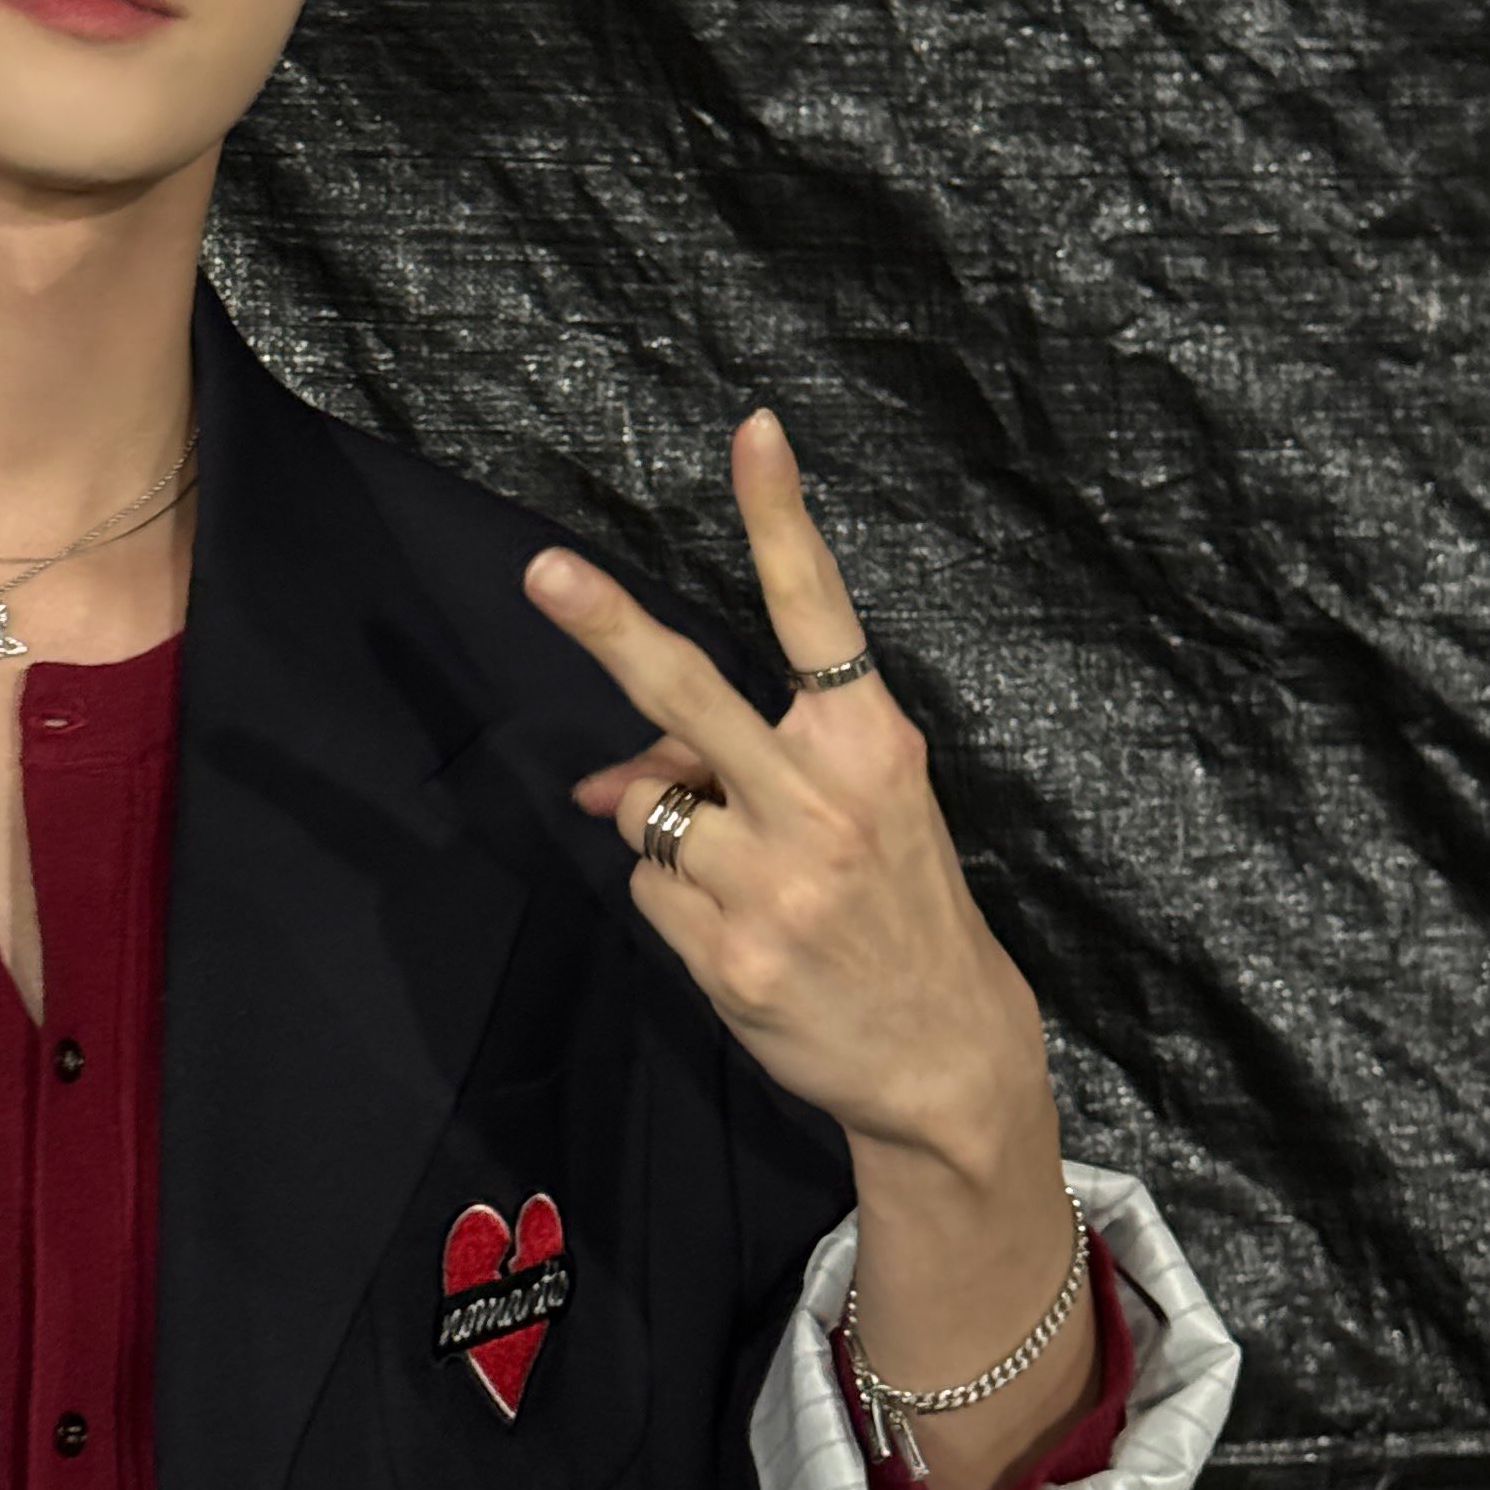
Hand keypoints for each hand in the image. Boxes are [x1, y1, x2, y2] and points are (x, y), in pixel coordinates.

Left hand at [522, 410, 1051, 1178]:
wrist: (946, 1057)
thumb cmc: (895, 909)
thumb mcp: (847, 815)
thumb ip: (735, 767)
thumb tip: (604, 778)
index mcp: (869, 746)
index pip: (816, 613)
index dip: (779, 519)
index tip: (752, 432)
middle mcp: (824, 800)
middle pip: (689, 694)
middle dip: (608, 627)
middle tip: (543, 572)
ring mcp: (775, 880)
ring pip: (647, 810)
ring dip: (669, 837)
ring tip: (753, 884)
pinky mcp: (733, 953)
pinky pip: (648, 892)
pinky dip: (675, 906)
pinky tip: (742, 937)